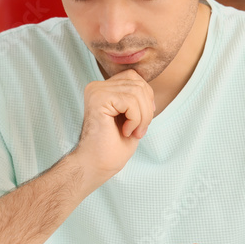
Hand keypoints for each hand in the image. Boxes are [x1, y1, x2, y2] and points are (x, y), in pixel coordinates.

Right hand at [73, 69, 154, 185]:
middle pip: (138, 83)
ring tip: (133, 132)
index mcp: (103, 88)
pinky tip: (125, 131)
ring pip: (137, 92)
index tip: (141, 121)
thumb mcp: (132, 117)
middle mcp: (97, 86)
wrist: (96, 166)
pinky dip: (135, 119)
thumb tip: (148, 88)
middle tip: (139, 131)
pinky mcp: (98, 99)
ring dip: (142, 117)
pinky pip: (130, 101)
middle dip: (147, 109)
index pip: (135, 77)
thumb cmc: (113, 147)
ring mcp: (96, 91)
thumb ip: (137, 98)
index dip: (146, 97)